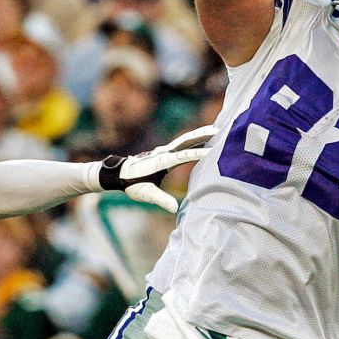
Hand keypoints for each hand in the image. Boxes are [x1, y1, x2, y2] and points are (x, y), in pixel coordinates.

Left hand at [98, 125, 216, 212]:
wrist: (120, 174)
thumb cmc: (132, 184)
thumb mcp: (146, 194)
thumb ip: (161, 200)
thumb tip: (174, 209)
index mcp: (161, 162)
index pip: (182, 156)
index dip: (196, 154)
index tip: (211, 152)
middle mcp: (163, 153)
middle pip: (185, 140)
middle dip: (202, 135)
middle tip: (218, 130)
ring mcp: (164, 151)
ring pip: (184, 139)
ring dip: (199, 134)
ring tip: (215, 130)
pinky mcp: (165, 152)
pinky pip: (181, 144)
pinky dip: (193, 139)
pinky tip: (201, 139)